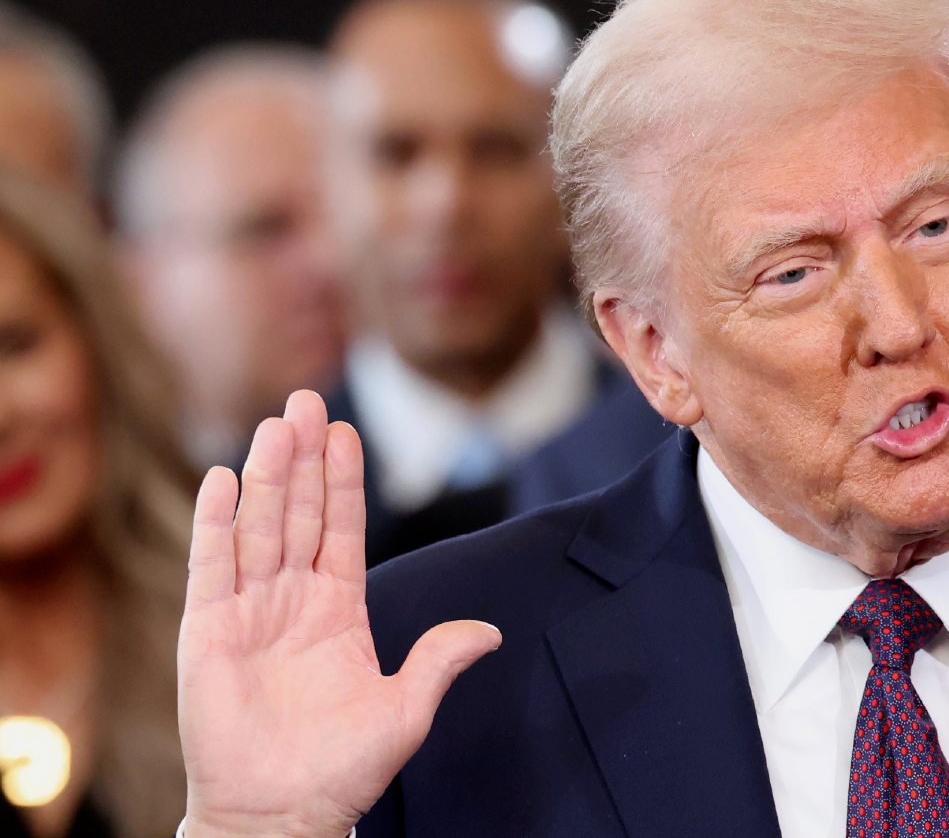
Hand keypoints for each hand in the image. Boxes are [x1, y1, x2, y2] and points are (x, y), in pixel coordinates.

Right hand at [177, 390, 501, 836]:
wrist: (281, 816)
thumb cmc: (341, 770)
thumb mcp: (405, 709)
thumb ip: (440, 660)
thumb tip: (492, 631)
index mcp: (338, 611)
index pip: (342, 529)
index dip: (342, 481)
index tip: (346, 431)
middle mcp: (291, 601)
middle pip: (297, 514)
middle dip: (303, 459)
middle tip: (306, 401)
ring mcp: (248, 613)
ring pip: (257, 528)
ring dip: (265, 476)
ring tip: (275, 424)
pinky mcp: (206, 633)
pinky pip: (211, 568)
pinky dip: (216, 524)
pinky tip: (221, 479)